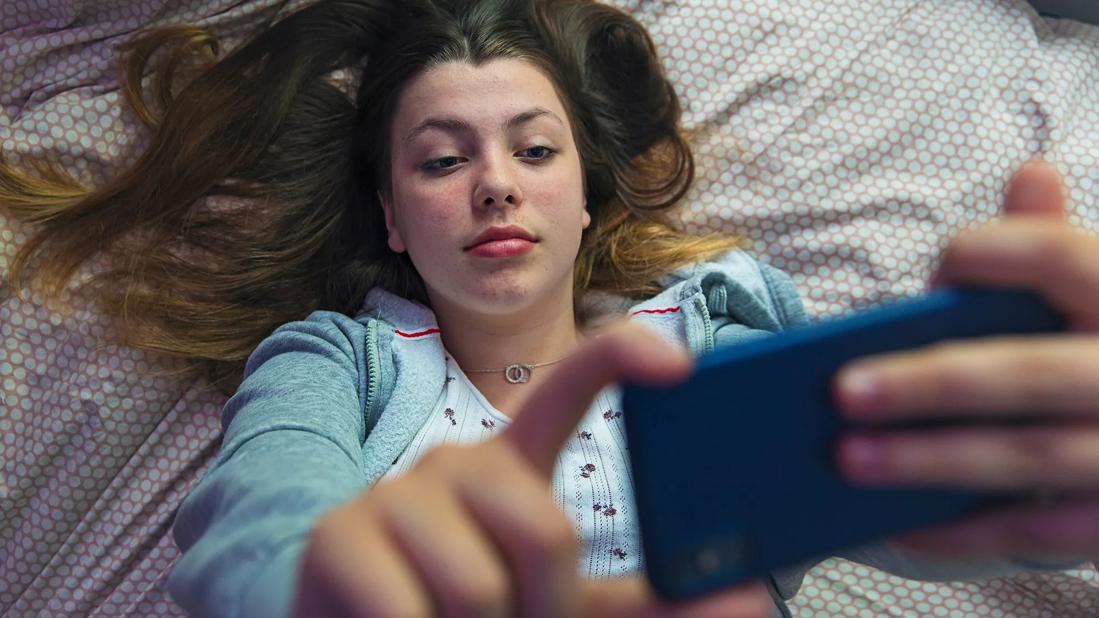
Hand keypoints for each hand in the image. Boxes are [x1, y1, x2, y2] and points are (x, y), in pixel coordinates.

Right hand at [294, 322, 770, 616]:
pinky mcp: (339, 537)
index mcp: (515, 468)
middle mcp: (458, 462)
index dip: (619, 357)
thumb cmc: (467, 609)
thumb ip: (642, 604)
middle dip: (544, 610)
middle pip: (547, 534)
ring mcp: (395, 494)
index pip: (569, 386)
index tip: (679, 364)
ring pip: (481, 587)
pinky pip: (406, 613)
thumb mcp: (559, 605)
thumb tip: (750, 601)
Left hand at [834, 161, 1098, 560]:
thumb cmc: (1092, 358)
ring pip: (1025, 455)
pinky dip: (961, 532)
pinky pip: (1032, 531)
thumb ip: (1053, 244)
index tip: (938, 268)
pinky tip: (896, 526)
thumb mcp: (1090, 298)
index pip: (1065, 257)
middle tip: (841, 391)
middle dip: (929, 382)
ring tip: (847, 458)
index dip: (998, 253)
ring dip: (928, 460)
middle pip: (1026, 372)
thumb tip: (1030, 171)